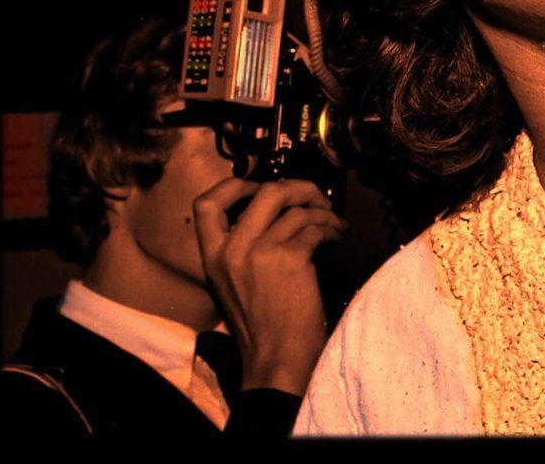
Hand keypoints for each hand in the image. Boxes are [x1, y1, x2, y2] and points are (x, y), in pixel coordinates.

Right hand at [194, 176, 346, 395]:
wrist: (276, 360)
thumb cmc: (264, 326)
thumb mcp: (235, 283)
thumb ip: (243, 248)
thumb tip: (275, 214)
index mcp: (214, 257)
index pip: (207, 203)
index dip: (237, 185)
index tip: (261, 185)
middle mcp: (232, 250)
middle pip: (266, 191)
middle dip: (298, 187)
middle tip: (313, 198)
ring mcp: (260, 252)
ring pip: (297, 208)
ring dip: (323, 211)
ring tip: (333, 223)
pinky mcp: (290, 258)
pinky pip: (315, 227)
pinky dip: (331, 228)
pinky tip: (336, 237)